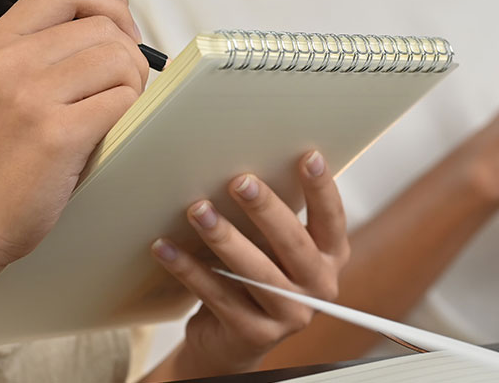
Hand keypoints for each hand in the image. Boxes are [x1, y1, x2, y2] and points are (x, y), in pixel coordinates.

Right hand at [0, 0, 149, 276]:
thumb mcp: (4, 85)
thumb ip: (53, 44)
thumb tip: (119, 5)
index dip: (108, 7)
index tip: (120, 38)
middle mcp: (9, 61)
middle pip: (104, 27)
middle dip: (129, 57)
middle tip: (120, 91)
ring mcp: (30, 97)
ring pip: (121, 61)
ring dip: (132, 87)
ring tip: (110, 115)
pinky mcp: (56, 134)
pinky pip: (123, 101)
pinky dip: (127, 115)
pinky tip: (103, 135)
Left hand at [147, 152, 348, 378]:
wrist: (233, 341)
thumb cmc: (256, 277)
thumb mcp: (276, 249)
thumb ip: (274, 219)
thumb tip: (245, 169)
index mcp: (330, 258)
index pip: (332, 219)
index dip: (322, 188)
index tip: (309, 156)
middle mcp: (318, 288)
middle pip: (292, 243)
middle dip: (264, 209)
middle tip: (238, 181)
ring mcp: (289, 315)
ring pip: (254, 272)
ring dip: (223, 237)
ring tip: (198, 210)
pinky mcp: (253, 334)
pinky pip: (216, 295)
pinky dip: (189, 269)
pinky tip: (167, 247)